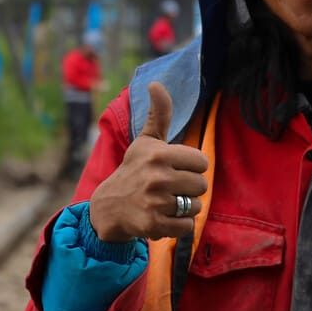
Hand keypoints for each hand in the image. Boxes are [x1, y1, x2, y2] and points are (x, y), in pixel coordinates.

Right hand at [88, 82, 207, 241]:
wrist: (109, 207)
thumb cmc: (134, 170)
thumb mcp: (146, 141)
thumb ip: (159, 114)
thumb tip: (156, 83)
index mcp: (158, 154)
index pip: (202, 162)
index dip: (192, 167)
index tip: (175, 169)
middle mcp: (156, 176)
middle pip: (201, 185)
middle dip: (189, 189)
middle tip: (170, 188)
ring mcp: (155, 202)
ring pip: (196, 207)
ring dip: (185, 208)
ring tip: (167, 203)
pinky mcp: (154, 225)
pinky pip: (187, 227)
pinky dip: (179, 226)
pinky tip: (164, 218)